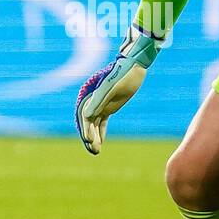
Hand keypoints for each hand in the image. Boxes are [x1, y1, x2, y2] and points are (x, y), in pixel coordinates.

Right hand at [75, 23, 163, 154]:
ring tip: (96, 152)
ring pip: (94, 123)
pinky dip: (100, 132)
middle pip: (87, 122)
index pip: (84, 115)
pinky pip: (101, 121)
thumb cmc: (123, 74)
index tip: (88, 140)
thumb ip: (98, 101)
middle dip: (89, 136)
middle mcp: (92, 100)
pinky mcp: (108, 106)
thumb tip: (86, 116)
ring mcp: (100, 104)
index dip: (85, 128)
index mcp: (89, 94)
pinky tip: (100, 143)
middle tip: (94, 150)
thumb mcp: (112, 88)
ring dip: (94, 137)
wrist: (134, 66)